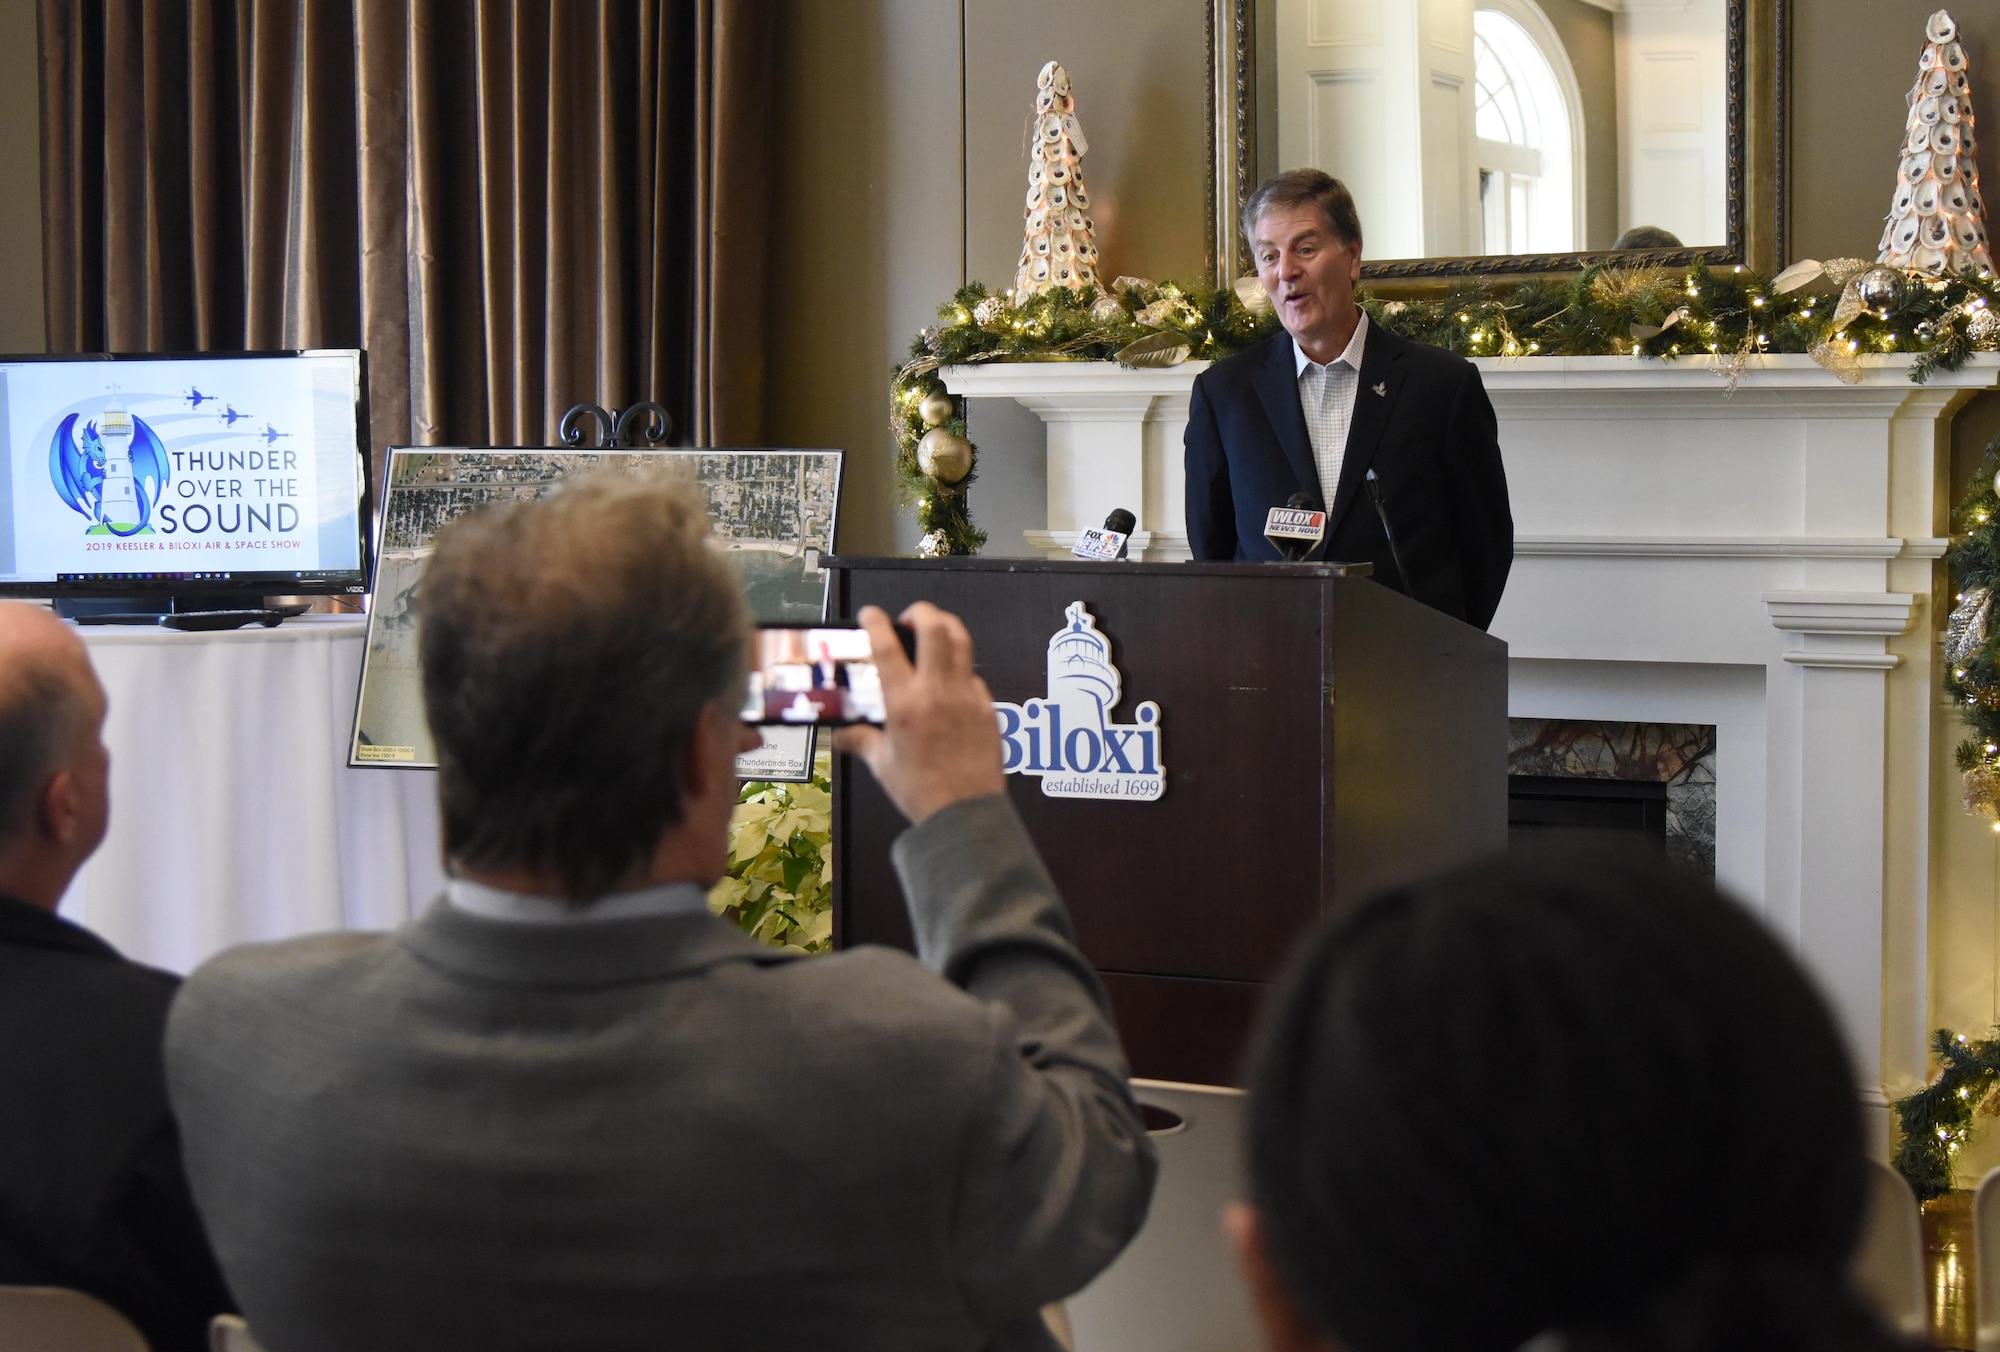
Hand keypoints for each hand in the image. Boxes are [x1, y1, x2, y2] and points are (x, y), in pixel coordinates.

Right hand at [834, 602, 1005, 824]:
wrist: (965, 813)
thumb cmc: (921, 791)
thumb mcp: (882, 764)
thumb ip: (861, 741)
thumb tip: (840, 736)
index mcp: (904, 704)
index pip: (887, 647)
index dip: (876, 622)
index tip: (870, 614)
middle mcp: (937, 692)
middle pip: (934, 627)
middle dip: (920, 611)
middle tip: (910, 618)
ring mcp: (967, 696)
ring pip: (962, 641)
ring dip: (946, 628)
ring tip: (933, 634)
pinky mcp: (987, 707)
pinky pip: (974, 676)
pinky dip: (960, 671)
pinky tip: (950, 685)